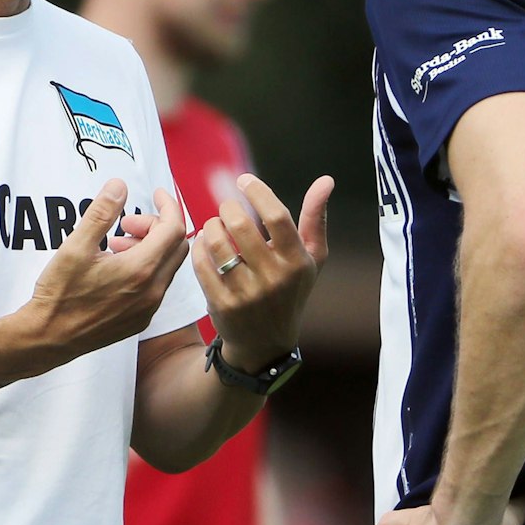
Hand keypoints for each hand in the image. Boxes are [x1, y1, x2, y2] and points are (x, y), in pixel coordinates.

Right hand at [24, 180, 187, 357]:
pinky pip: (157, 286)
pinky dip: (146, 268)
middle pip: (175, 246)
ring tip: (115, 244)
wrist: (49, 337)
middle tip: (126, 223)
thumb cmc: (59, 294)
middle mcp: (152, 291)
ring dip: (149, 248)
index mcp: (140, 270)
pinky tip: (116, 268)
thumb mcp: (76, 246)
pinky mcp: (141, 320)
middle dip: (156, 226)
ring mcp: (149, 308)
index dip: (169, 205)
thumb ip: (101, 212)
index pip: (173, 228)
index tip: (157, 194)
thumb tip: (120, 186)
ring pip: (167, 267)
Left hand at [192, 174, 332, 368]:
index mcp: (297, 262)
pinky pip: (202, 264)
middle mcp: (274, 278)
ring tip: (215, 225)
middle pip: (241, 225)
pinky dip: (198, 246)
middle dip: (228, 207)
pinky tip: (203, 243)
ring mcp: (247, 293)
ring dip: (211, 225)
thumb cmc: (290, 291)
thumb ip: (316, 218)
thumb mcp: (311, 258)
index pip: (277, 216)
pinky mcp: (222, 304)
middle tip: (227, 208)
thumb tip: (326, 180)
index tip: (244, 181)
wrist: (267, 344)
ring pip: (217, 242)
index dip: (257, 192)